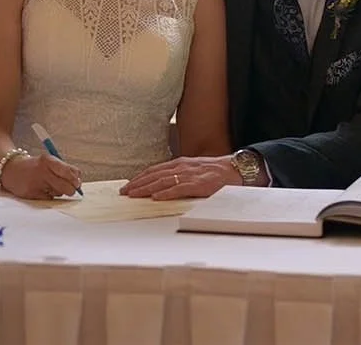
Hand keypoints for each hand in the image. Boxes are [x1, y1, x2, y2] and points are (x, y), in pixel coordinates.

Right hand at [0, 153, 81, 199]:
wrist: (11, 169)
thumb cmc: (35, 166)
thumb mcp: (49, 161)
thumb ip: (65, 169)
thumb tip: (78, 182)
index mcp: (48, 160)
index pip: (69, 172)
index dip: (76, 180)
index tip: (77, 183)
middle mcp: (42, 171)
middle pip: (66, 186)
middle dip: (71, 190)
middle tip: (70, 189)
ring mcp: (36, 183)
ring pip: (59, 193)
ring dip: (58, 191)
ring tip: (49, 184)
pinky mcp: (31, 193)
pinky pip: (49, 198)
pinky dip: (49, 195)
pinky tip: (42, 189)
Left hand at [120, 156, 240, 199]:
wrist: (237, 169)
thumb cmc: (216, 171)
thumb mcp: (195, 169)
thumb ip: (180, 175)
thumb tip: (163, 185)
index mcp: (181, 163)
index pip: (155, 170)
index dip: (140, 178)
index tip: (128, 185)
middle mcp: (183, 166)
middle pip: (155, 175)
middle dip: (138, 184)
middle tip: (124, 192)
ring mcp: (191, 175)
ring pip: (163, 181)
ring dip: (146, 188)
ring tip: (133, 195)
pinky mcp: (200, 184)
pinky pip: (180, 189)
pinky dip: (166, 193)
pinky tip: (156, 197)